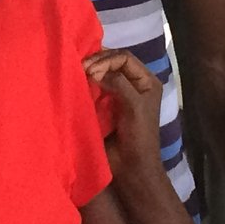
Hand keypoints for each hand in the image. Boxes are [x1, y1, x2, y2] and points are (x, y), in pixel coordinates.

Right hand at [83, 49, 169, 191]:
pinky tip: (78, 83)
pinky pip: (95, 87)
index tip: (91, 71)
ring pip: (103, 73)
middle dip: (98, 62)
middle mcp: (134, 84)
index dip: (107, 60)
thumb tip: (95, 71)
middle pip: (114, 62)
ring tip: (78, 73)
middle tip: (80, 68)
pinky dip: (87, 83)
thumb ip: (118, 83)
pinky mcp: (105, 105)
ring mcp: (119, 94)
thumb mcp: (134, 105)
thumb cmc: (138, 135)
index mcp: (146, 81)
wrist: (131, 165)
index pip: (125, 58)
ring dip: (91, 71)